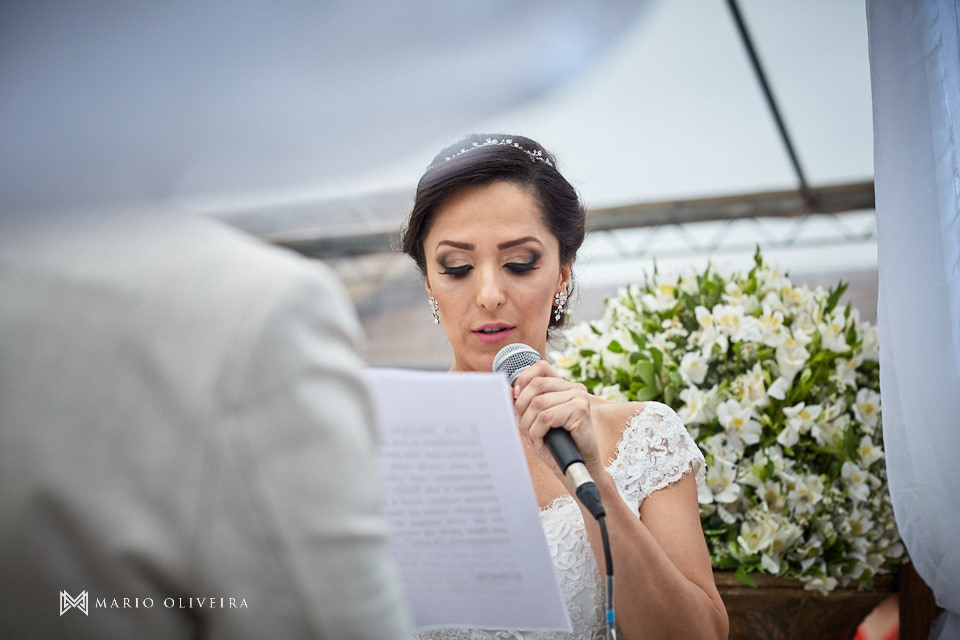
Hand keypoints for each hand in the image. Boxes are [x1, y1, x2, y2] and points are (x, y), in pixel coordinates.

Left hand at [511, 360, 602, 478]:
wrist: (575, 467)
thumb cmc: (555, 446)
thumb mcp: (533, 422)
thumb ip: (522, 405)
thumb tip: (506, 389)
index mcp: (563, 387)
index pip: (540, 367)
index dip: (523, 380)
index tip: (516, 398)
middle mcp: (574, 388)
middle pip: (535, 385)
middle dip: (521, 408)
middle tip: (522, 428)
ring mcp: (579, 398)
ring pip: (538, 403)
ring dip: (528, 425)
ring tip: (532, 439)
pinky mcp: (580, 411)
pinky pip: (546, 417)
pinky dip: (537, 432)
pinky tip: (540, 443)